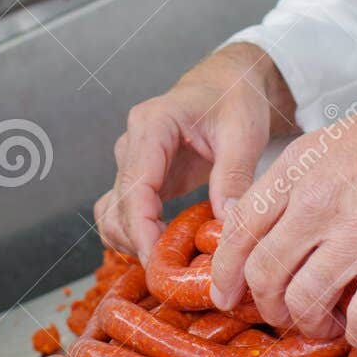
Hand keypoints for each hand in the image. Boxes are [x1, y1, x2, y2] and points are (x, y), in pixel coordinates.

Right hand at [94, 42, 294, 264]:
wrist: (230, 82)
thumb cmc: (236, 98)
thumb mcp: (243, 133)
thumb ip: (234, 176)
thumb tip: (226, 224)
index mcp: (152, 126)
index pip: (134, 188)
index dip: (142, 231)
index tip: (158, 264)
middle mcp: (132, 144)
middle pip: (119, 207)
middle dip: (141, 244)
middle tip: (177, 274)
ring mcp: (133, 162)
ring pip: (113, 215)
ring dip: (135, 243)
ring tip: (175, 262)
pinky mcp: (142, 178)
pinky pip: (125, 215)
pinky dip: (139, 236)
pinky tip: (169, 249)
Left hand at [210, 69, 356, 349]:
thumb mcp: (334, 143)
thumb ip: (299, 183)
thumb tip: (274, 229)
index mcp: (298, 168)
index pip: (240, 227)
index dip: (227, 271)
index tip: (228, 295)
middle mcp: (318, 200)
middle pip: (264, 272)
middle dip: (268, 306)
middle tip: (288, 315)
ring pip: (303, 302)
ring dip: (311, 326)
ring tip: (329, 325)